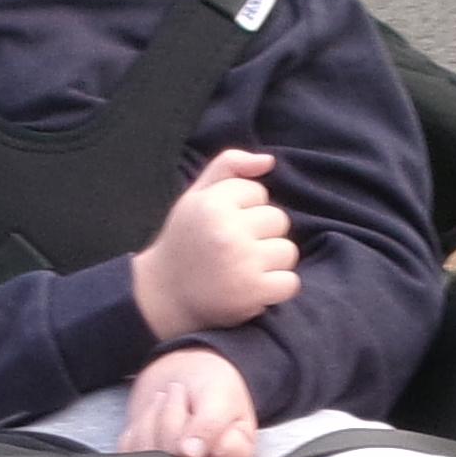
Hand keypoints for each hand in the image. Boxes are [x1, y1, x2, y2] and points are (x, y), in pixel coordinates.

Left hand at [123, 341, 260, 456]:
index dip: (202, 431)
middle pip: (175, 456)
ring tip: (167, 402)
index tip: (201, 408)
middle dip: (172, 415)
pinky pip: (130, 453)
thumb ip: (211, 425)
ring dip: (153, 417)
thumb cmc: (210, 386)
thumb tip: (190, 454)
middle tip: (180, 395)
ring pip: (149, 454)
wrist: (182, 377)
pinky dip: (136, 428)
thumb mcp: (220, 396)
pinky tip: (153, 418)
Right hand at [131, 146, 298, 335]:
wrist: (164, 295)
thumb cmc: (186, 241)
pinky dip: (277, 288)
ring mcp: (243, 262)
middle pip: (278, 220)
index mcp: (213, 203)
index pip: (259, 193)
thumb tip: (269, 161)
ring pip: (288, 251)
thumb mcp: (196, 195)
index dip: (244, 209)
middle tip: (235, 249)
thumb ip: (229, 166)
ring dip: (272, 262)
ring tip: (245, 268)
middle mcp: (228, 230)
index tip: (222, 226)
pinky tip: (254, 288)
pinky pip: (291, 282)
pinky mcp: (253, 292)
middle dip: (262, 233)